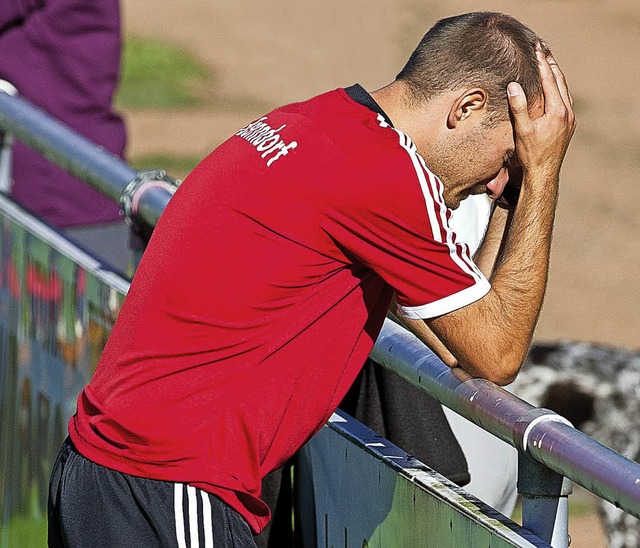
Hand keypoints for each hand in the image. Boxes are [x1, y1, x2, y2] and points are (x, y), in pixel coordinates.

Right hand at [507, 45, 575, 186]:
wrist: (543, 173)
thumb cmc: (530, 154)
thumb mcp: (521, 131)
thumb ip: (518, 107)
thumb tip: (514, 85)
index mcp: (557, 111)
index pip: (549, 80)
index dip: (542, 63)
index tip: (537, 49)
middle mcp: (567, 112)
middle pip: (560, 80)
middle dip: (550, 64)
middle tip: (543, 48)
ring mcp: (570, 119)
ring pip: (564, 89)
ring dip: (556, 75)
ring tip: (548, 63)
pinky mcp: (568, 125)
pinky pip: (565, 99)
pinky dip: (559, 88)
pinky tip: (554, 87)